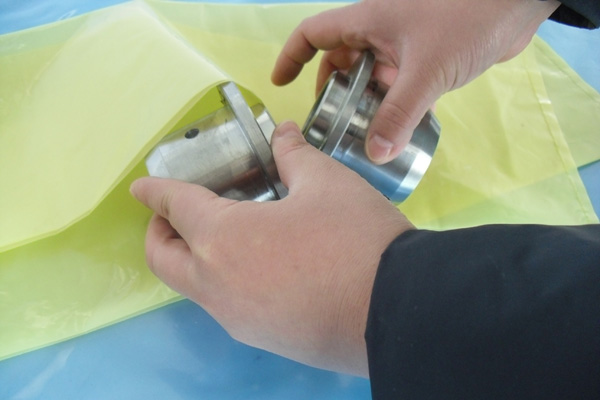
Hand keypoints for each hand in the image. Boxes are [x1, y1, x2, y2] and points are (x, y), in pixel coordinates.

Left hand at [130, 121, 412, 375]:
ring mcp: (238, 319)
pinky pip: (226, 306)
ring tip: (223, 236)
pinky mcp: (262, 339)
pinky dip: (223, 282)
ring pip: (194, 287)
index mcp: (223, 239)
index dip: (155, 193)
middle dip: (159, 234)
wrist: (398, 311)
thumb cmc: (355, 238)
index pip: (175, 208)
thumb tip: (284, 134)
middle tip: (173, 216)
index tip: (140, 187)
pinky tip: (259, 267)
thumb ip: (294, 156)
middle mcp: (218, 285)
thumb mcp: (327, 183)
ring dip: (192, 260)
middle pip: (164, 261)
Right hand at [271, 0, 559, 163]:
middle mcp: (379, 32)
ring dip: (365, 102)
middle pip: (340, 60)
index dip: (290, 56)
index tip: (280, 84)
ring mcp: (403, 45)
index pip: (313, 34)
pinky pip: (398, 84)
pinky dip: (393, 104)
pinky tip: (398, 129)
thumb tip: (375, 155)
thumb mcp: (425, 72)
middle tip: (331, 124)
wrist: (517, 4)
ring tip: (361, 134)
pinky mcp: (426, 58)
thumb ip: (399, 114)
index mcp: (366, 22)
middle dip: (331, 91)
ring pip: (370, 75)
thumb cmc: (466, 20)